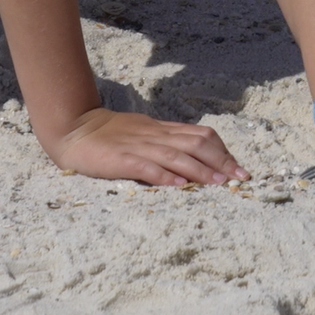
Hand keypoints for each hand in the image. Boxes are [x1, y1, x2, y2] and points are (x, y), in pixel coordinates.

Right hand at [46, 108, 249, 186]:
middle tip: (239, 178)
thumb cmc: (111, 134)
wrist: (75, 128)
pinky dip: (165, 176)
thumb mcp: (144, 133)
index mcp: (162, 131)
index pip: (201, 136)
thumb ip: (167, 142)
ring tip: (218, 183)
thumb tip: (196, 155)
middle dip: (221, 162)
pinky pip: (146, 167)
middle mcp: (155, 136)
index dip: (222, 151)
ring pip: (176, 156)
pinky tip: (179, 186)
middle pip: (196, 144)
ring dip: (200, 170)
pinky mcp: (121, 159)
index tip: (239, 169)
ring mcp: (138, 147)